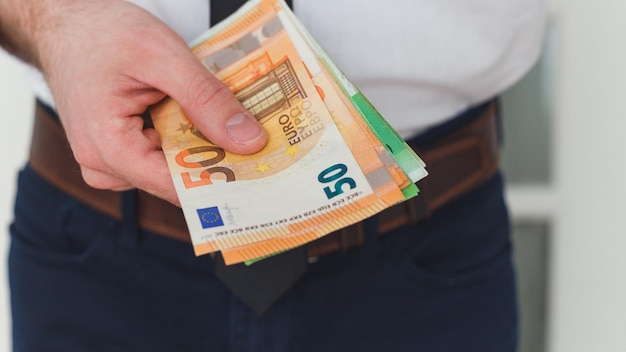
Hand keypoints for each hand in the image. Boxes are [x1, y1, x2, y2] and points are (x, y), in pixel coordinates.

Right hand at [33, 0, 266, 204]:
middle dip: (217, 162)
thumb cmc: (101, 33)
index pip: (176, 186)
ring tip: (231, 125)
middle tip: (258, 143)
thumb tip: (248, 140)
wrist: (67, 23)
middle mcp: (104, 165)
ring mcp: (110, 161)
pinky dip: (185, 140)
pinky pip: (161, 158)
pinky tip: (203, 121)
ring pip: (172, 170)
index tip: (261, 173)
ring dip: (203, 149)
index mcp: (107, 148)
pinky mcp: (120, 151)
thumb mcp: (163, 57)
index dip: (222, 181)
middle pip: (176, 181)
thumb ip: (206, 100)